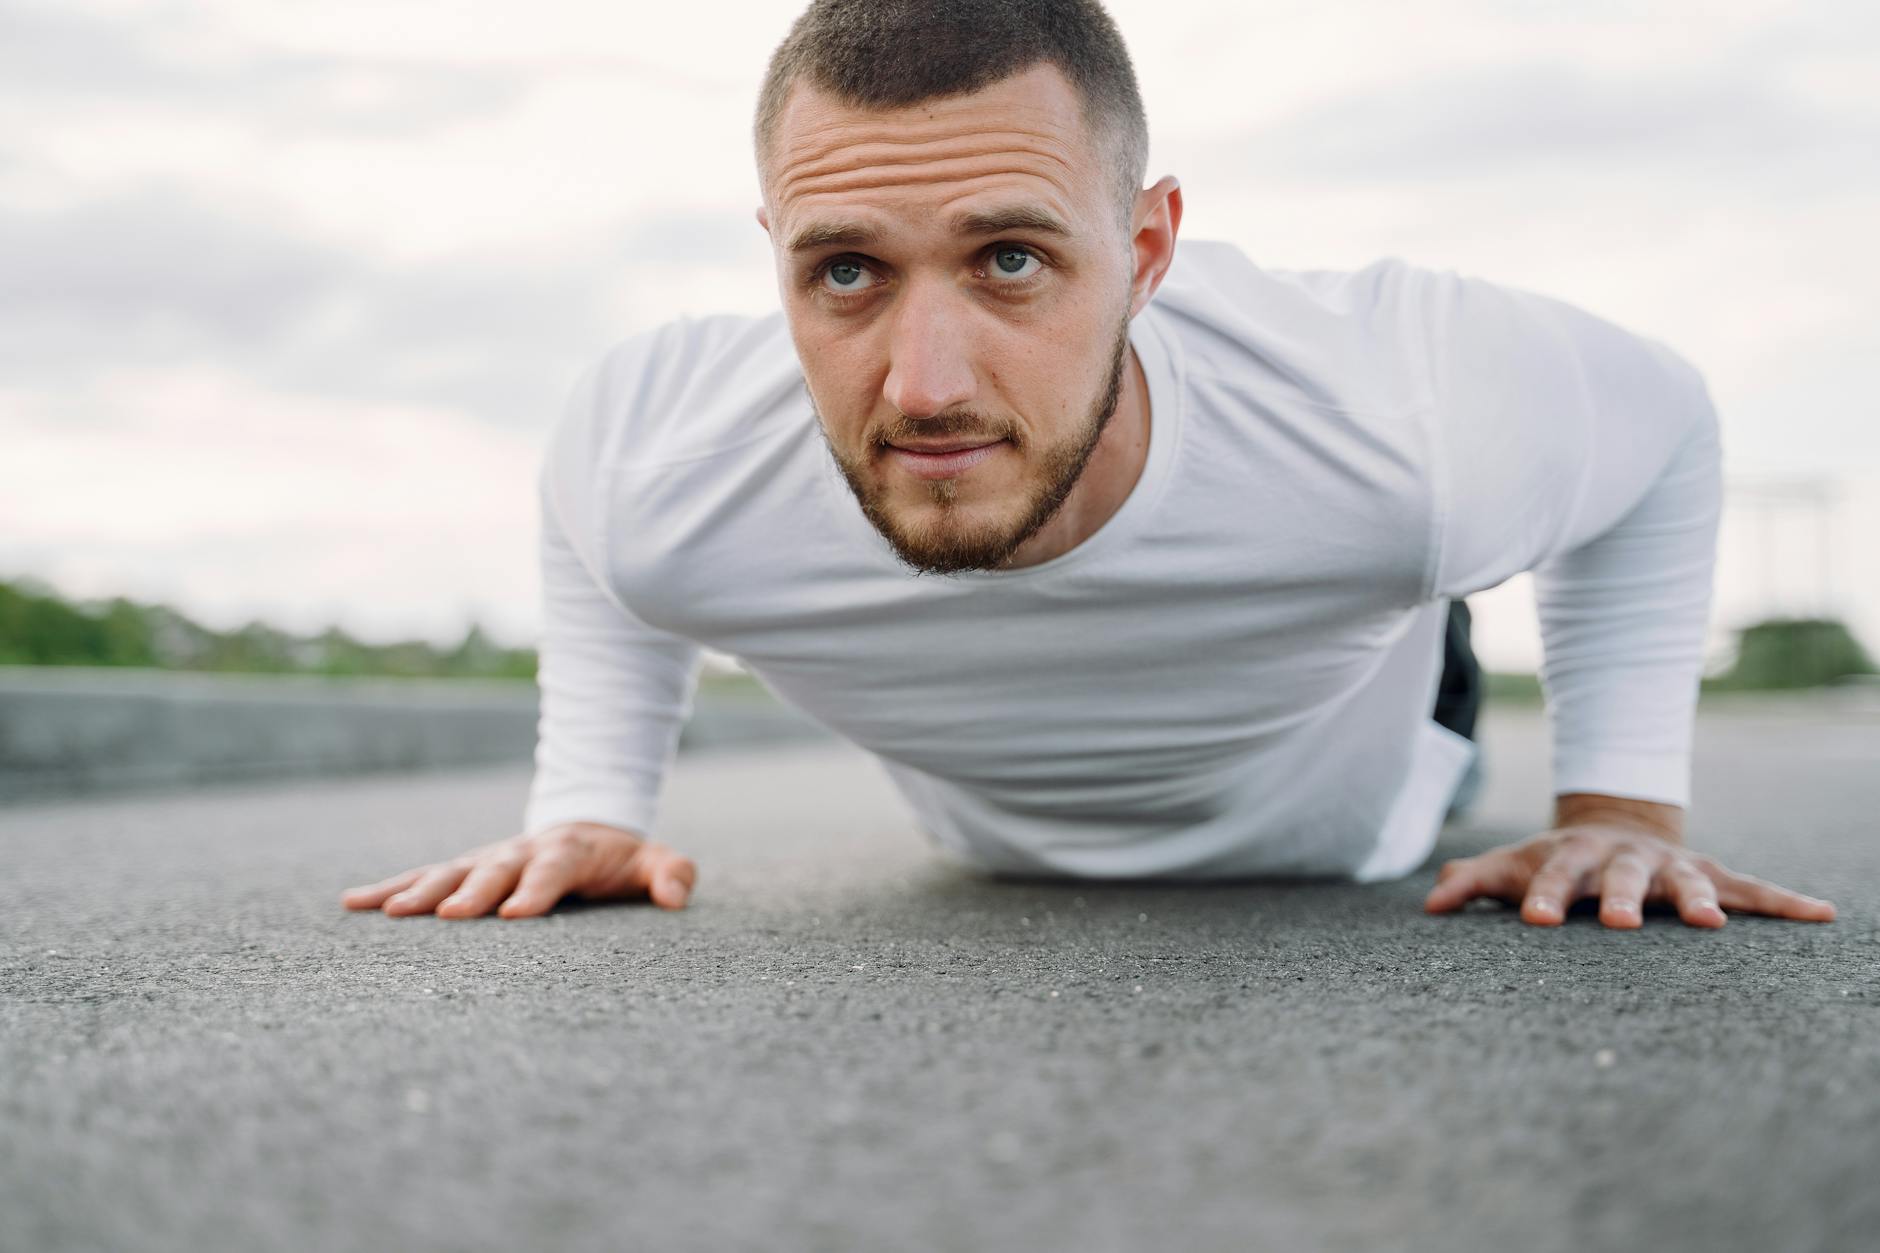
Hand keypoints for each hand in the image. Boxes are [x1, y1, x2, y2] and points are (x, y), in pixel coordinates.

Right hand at [339, 821, 696, 918]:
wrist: (587, 832)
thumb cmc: (622, 862)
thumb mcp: (656, 863)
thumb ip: (671, 874)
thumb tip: (676, 897)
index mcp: (568, 851)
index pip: (553, 869)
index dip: (536, 890)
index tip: (515, 916)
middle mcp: (521, 851)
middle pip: (494, 869)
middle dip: (471, 891)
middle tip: (447, 916)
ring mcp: (488, 859)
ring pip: (450, 871)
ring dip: (420, 891)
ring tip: (389, 913)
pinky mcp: (464, 871)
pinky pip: (423, 877)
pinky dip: (389, 889)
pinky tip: (353, 904)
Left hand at [1423, 816, 1836, 928]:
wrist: (1614, 822)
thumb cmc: (1555, 861)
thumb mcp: (1511, 866)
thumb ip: (1472, 882)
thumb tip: (1429, 906)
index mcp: (1572, 856)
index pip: (1552, 875)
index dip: (1542, 895)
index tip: (1533, 920)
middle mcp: (1623, 858)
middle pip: (1620, 877)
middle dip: (1621, 898)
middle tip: (1620, 924)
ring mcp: (1670, 866)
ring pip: (1685, 881)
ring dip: (1699, 901)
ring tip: (1709, 923)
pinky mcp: (1710, 875)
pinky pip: (1751, 889)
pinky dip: (1785, 902)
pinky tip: (1821, 915)